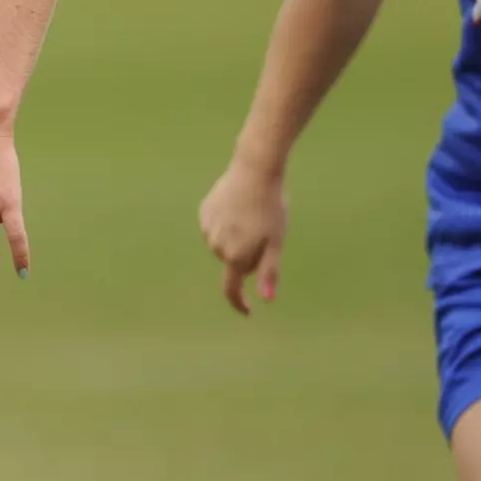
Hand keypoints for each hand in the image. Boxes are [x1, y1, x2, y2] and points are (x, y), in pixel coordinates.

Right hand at [198, 157, 286, 314]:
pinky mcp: (204, 212)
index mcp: (235, 256)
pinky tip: (240, 208)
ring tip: (253, 217)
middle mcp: (216, 245)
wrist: (255, 169)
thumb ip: (269, 272)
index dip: (240, 303)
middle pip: (234, 262)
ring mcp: (207, 228)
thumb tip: (267, 300)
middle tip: (265, 234)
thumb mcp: (276, 242)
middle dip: (248, 256)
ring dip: (237, 239)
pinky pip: (216, 227)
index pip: (231, 289)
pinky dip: (228, 224)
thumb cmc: (271, 207)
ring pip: (225, 245)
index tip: (248, 311)